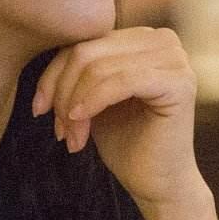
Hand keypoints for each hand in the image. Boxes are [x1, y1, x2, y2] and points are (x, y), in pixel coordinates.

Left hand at [31, 27, 205, 208]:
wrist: (156, 182)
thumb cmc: (126, 140)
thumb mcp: (91, 96)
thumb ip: (78, 69)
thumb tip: (44, 50)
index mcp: (143, 37)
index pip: (83, 42)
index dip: (53, 74)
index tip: (39, 109)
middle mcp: (163, 39)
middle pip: (88, 52)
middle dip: (63, 92)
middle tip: (59, 130)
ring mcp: (175, 59)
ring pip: (100, 68)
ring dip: (75, 105)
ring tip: (71, 137)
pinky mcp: (179, 82)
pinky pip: (121, 81)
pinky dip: (94, 102)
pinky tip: (81, 122)